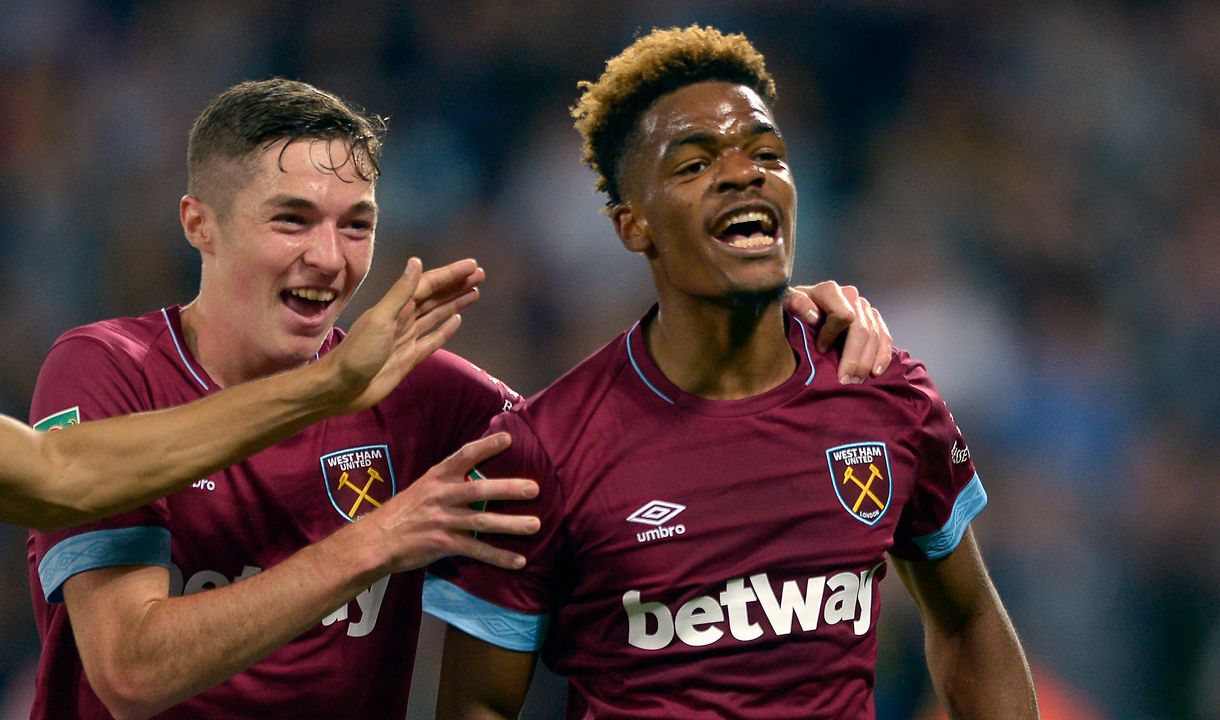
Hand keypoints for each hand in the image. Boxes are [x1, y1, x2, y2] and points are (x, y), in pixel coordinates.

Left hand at [328, 258, 484, 412]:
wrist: (343, 387)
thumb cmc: (358, 352)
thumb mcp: (380, 319)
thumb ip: (400, 293)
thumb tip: (416, 261)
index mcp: (396, 306)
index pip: (429, 284)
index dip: (451, 274)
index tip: (473, 266)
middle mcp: (404, 318)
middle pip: (436, 297)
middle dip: (457, 285)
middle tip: (481, 275)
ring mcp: (407, 337)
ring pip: (436, 315)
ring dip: (454, 302)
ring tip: (475, 292)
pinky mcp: (410, 357)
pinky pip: (432, 339)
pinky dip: (445, 329)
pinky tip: (457, 320)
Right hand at [361, 433, 539, 573]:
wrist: (375, 540)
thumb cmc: (403, 512)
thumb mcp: (422, 488)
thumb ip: (448, 482)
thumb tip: (480, 478)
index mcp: (436, 477)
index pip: (463, 456)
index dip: (486, 446)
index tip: (508, 438)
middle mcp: (440, 496)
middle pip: (479, 490)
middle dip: (508, 488)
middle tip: (534, 488)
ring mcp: (441, 520)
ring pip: (481, 521)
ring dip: (510, 524)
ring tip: (535, 525)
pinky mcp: (442, 543)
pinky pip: (475, 550)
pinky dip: (498, 556)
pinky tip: (518, 561)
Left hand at [784, 282, 892, 383]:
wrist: (802, 308)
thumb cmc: (793, 311)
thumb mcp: (787, 305)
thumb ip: (796, 304)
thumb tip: (814, 317)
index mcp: (829, 291)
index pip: (843, 315)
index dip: (833, 335)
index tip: (820, 350)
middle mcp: (851, 296)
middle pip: (861, 329)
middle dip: (854, 358)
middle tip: (845, 380)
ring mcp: (865, 307)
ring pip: (875, 335)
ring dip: (866, 362)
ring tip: (856, 382)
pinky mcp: (874, 318)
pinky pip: (885, 337)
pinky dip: (882, 355)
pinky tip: (876, 372)